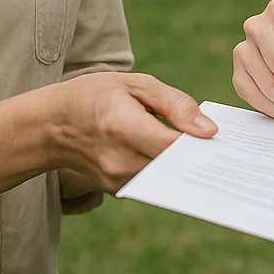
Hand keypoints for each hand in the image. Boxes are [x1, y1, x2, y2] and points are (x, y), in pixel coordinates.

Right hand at [49, 72, 217, 193]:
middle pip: (173, 167)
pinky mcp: (117, 190)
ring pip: (167, 178)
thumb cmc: (96, 95)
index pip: (171, 145)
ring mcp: (115, 179)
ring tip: (203, 150)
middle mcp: (117, 159)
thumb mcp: (136, 84)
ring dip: (184, 165)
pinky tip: (180, 158)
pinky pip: (155, 182)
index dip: (199, 144)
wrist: (52, 125)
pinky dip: (168, 170)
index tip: (221, 139)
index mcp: (121, 125)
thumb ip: (176, 105)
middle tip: (222, 149)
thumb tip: (209, 131)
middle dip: (197, 157)